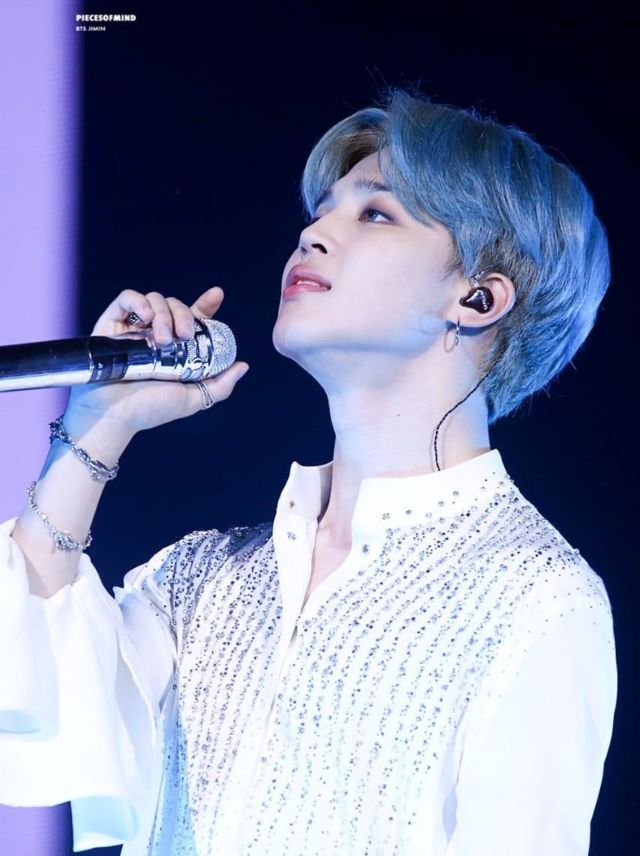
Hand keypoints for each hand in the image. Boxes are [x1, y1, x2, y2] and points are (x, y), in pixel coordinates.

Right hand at [65, 286, 248, 434]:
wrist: (115, 415)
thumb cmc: (150, 410)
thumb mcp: (193, 398)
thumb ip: (220, 385)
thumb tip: (243, 365)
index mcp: (175, 348)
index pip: (193, 317)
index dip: (206, 304)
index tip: (217, 295)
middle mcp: (154, 334)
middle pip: (175, 305)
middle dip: (184, 313)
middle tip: (183, 335)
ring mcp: (132, 328)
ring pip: (154, 299)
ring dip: (164, 313)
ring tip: (162, 339)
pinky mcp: (110, 324)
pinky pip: (125, 298)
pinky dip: (138, 300)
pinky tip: (146, 316)